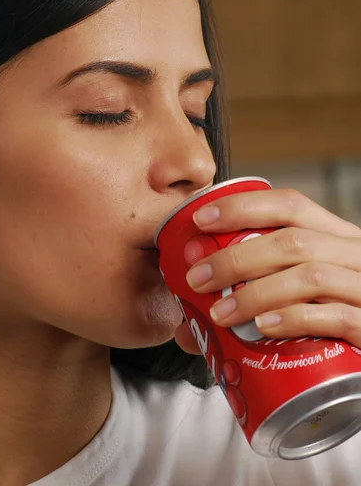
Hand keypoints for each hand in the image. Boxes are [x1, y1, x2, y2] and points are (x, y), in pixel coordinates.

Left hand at [174, 188, 360, 355]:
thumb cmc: (335, 319)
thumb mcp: (302, 295)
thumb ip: (253, 299)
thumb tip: (188, 322)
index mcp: (334, 237)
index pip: (289, 205)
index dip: (242, 207)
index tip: (202, 220)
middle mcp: (354, 254)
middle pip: (292, 241)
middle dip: (236, 257)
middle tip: (198, 278)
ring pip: (309, 276)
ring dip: (256, 293)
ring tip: (220, 313)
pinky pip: (335, 317)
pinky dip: (294, 318)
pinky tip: (263, 328)